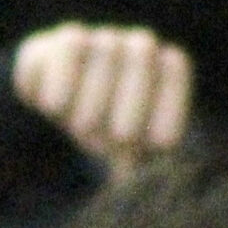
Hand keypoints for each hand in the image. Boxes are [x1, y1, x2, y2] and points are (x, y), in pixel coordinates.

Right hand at [11, 24, 193, 171]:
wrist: (61, 101)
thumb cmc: (106, 129)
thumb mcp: (127, 150)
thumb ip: (141, 164)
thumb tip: (141, 188)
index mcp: (160, 67)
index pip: (172, 67)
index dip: (168, 102)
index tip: (158, 143)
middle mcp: (135, 46)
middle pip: (141, 53)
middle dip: (132, 101)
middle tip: (120, 137)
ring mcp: (101, 39)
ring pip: (105, 49)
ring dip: (95, 94)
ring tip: (82, 127)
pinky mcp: (65, 41)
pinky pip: (70, 46)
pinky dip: (64, 77)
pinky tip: (55, 106)